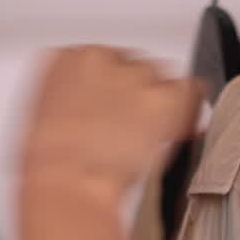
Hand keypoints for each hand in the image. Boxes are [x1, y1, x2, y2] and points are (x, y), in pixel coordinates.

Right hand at [11, 46, 201, 239]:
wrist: (69, 182)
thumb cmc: (53, 164)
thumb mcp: (49, 117)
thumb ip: (75, 98)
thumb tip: (95, 106)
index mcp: (66, 58)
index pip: (102, 57)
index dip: (112, 87)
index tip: (113, 107)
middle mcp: (101, 58)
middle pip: (133, 64)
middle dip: (136, 93)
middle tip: (131, 127)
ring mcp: (136, 76)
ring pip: (161, 76)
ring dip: (159, 100)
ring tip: (147, 133)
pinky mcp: (165, 96)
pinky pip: (190, 90)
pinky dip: (189, 108)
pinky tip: (178, 126)